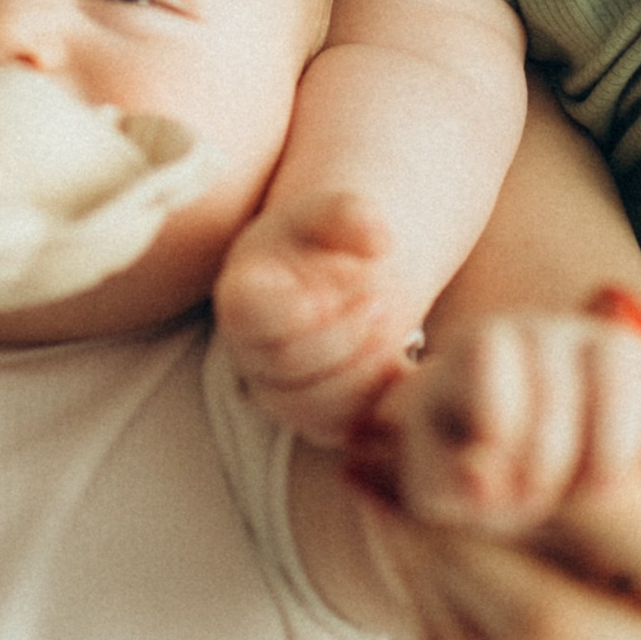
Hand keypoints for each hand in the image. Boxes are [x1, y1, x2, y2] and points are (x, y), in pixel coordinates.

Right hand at [217, 189, 426, 439]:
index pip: (250, 316)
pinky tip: (398, 361)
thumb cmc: (327, 240)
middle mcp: (249, 352)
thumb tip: (380, 240)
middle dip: (344, 333)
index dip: (299, 307)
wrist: (340, 276)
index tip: (351, 281)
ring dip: (362, 369)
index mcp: (242, 296)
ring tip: (391, 328)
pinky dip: (376, 399)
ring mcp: (279, 390)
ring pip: (311, 405)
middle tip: (382, 300)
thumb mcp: (334, 211)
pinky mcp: (314, 417)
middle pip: (285, 363)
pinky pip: (341, 427)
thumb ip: (350, 213)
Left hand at [345, 306, 640, 639]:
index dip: (579, 482)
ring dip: (430, 564)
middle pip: (565, 629)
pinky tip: (408, 533)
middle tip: (391, 458)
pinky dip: (428, 605)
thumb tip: (616, 321)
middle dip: (469, 534)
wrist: (632, 514)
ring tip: (382, 481)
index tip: (500, 418)